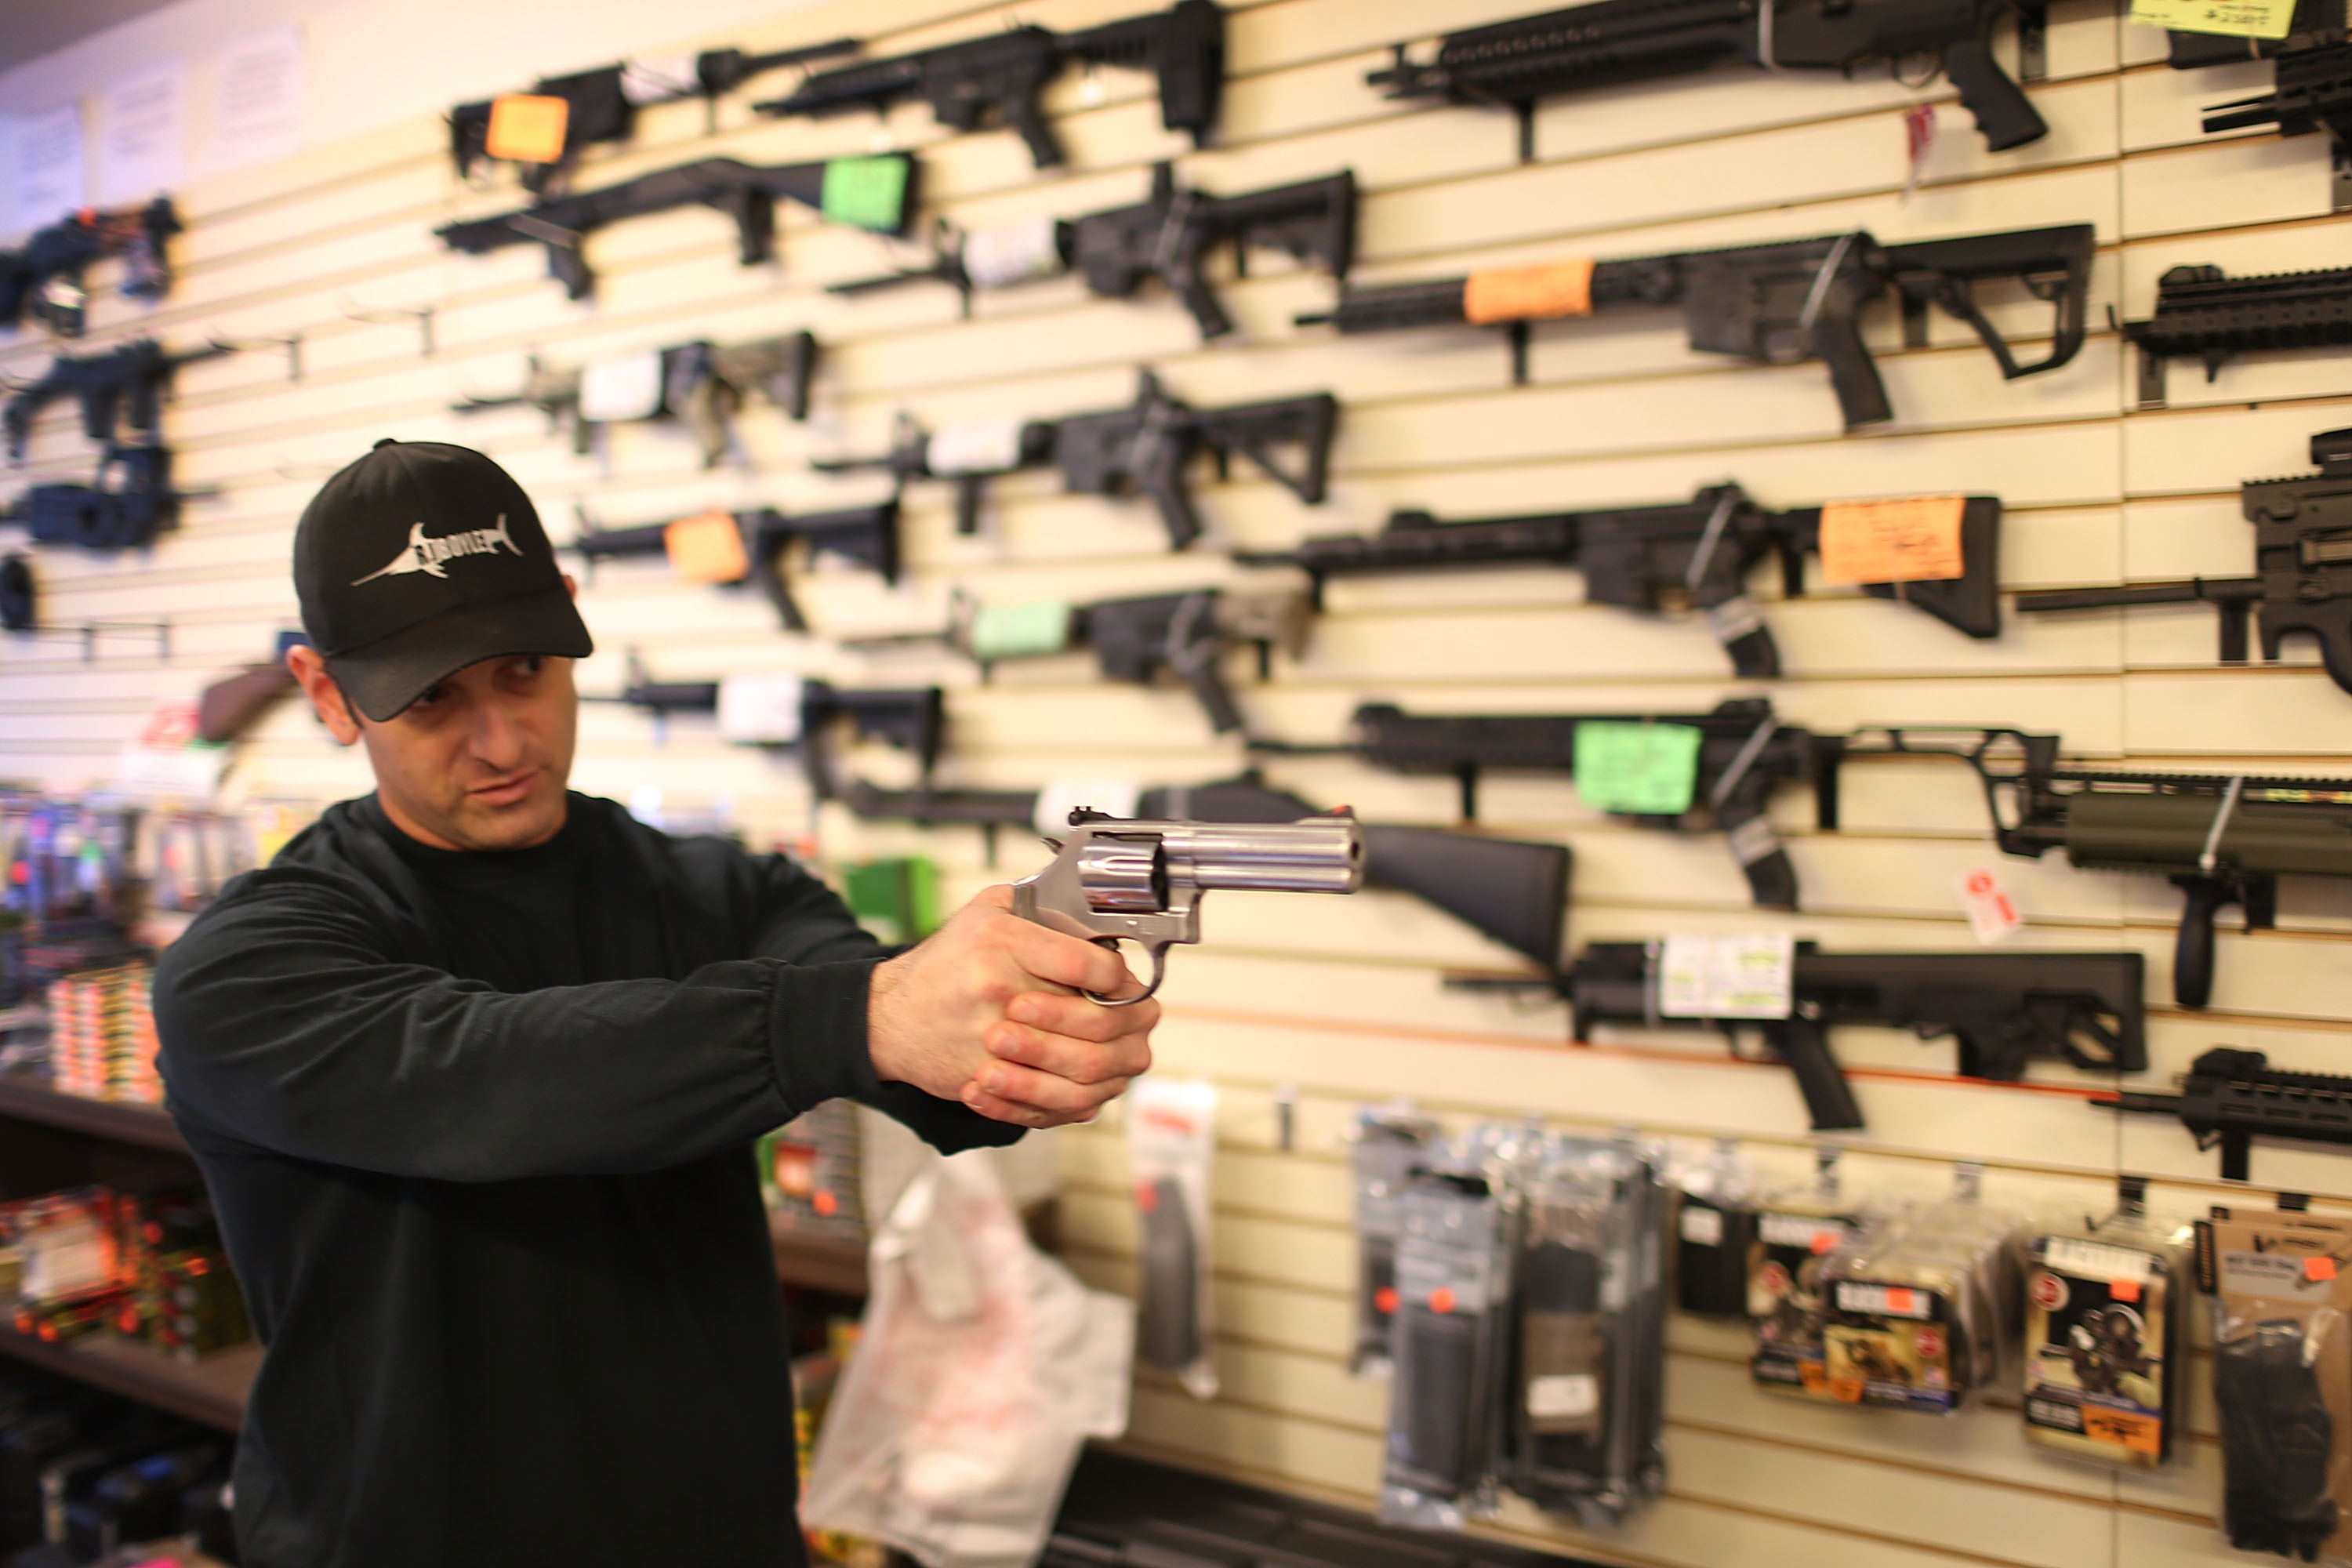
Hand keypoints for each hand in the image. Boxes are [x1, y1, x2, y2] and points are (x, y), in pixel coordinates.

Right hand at [867, 886, 1157, 1127]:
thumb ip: (1037, 903)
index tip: (1120, 980)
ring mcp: (991, 1041)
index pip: (1088, 965)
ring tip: (1105, 1050)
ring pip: (1081, 1070)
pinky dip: (1073, 1096)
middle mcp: (997, 989)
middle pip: (1095, 1023)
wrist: (888, 1016)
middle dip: (1120, 1024)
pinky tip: (1076, 1081)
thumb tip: (1092, 916)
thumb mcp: (984, 912)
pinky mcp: (987, 1079)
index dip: (1118, 977)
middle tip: (1124, 1019)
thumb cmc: (943, 963)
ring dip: (1104, 1062)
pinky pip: (1049, 1102)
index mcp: (1001, 941)